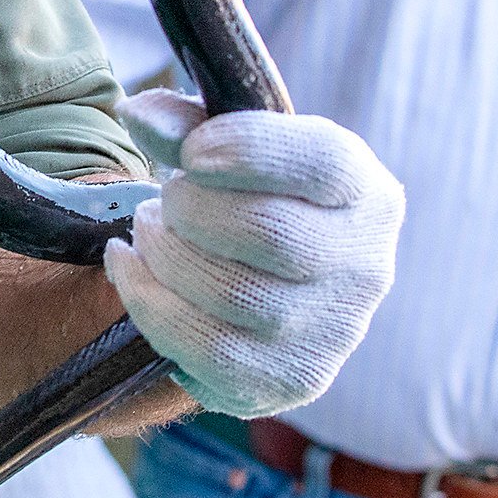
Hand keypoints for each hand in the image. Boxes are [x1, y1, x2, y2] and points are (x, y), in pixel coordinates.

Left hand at [102, 90, 402, 418]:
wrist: (267, 284)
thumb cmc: (251, 200)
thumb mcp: (234, 149)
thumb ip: (188, 124)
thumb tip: (138, 117)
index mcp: (366, 193)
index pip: (322, 163)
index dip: (248, 150)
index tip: (190, 152)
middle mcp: (364, 267)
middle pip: (271, 231)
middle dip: (193, 208)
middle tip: (165, 198)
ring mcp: (333, 333)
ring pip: (234, 294)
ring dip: (165, 253)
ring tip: (147, 230)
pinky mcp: (290, 380)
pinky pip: (207, 351)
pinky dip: (150, 303)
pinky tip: (131, 268)